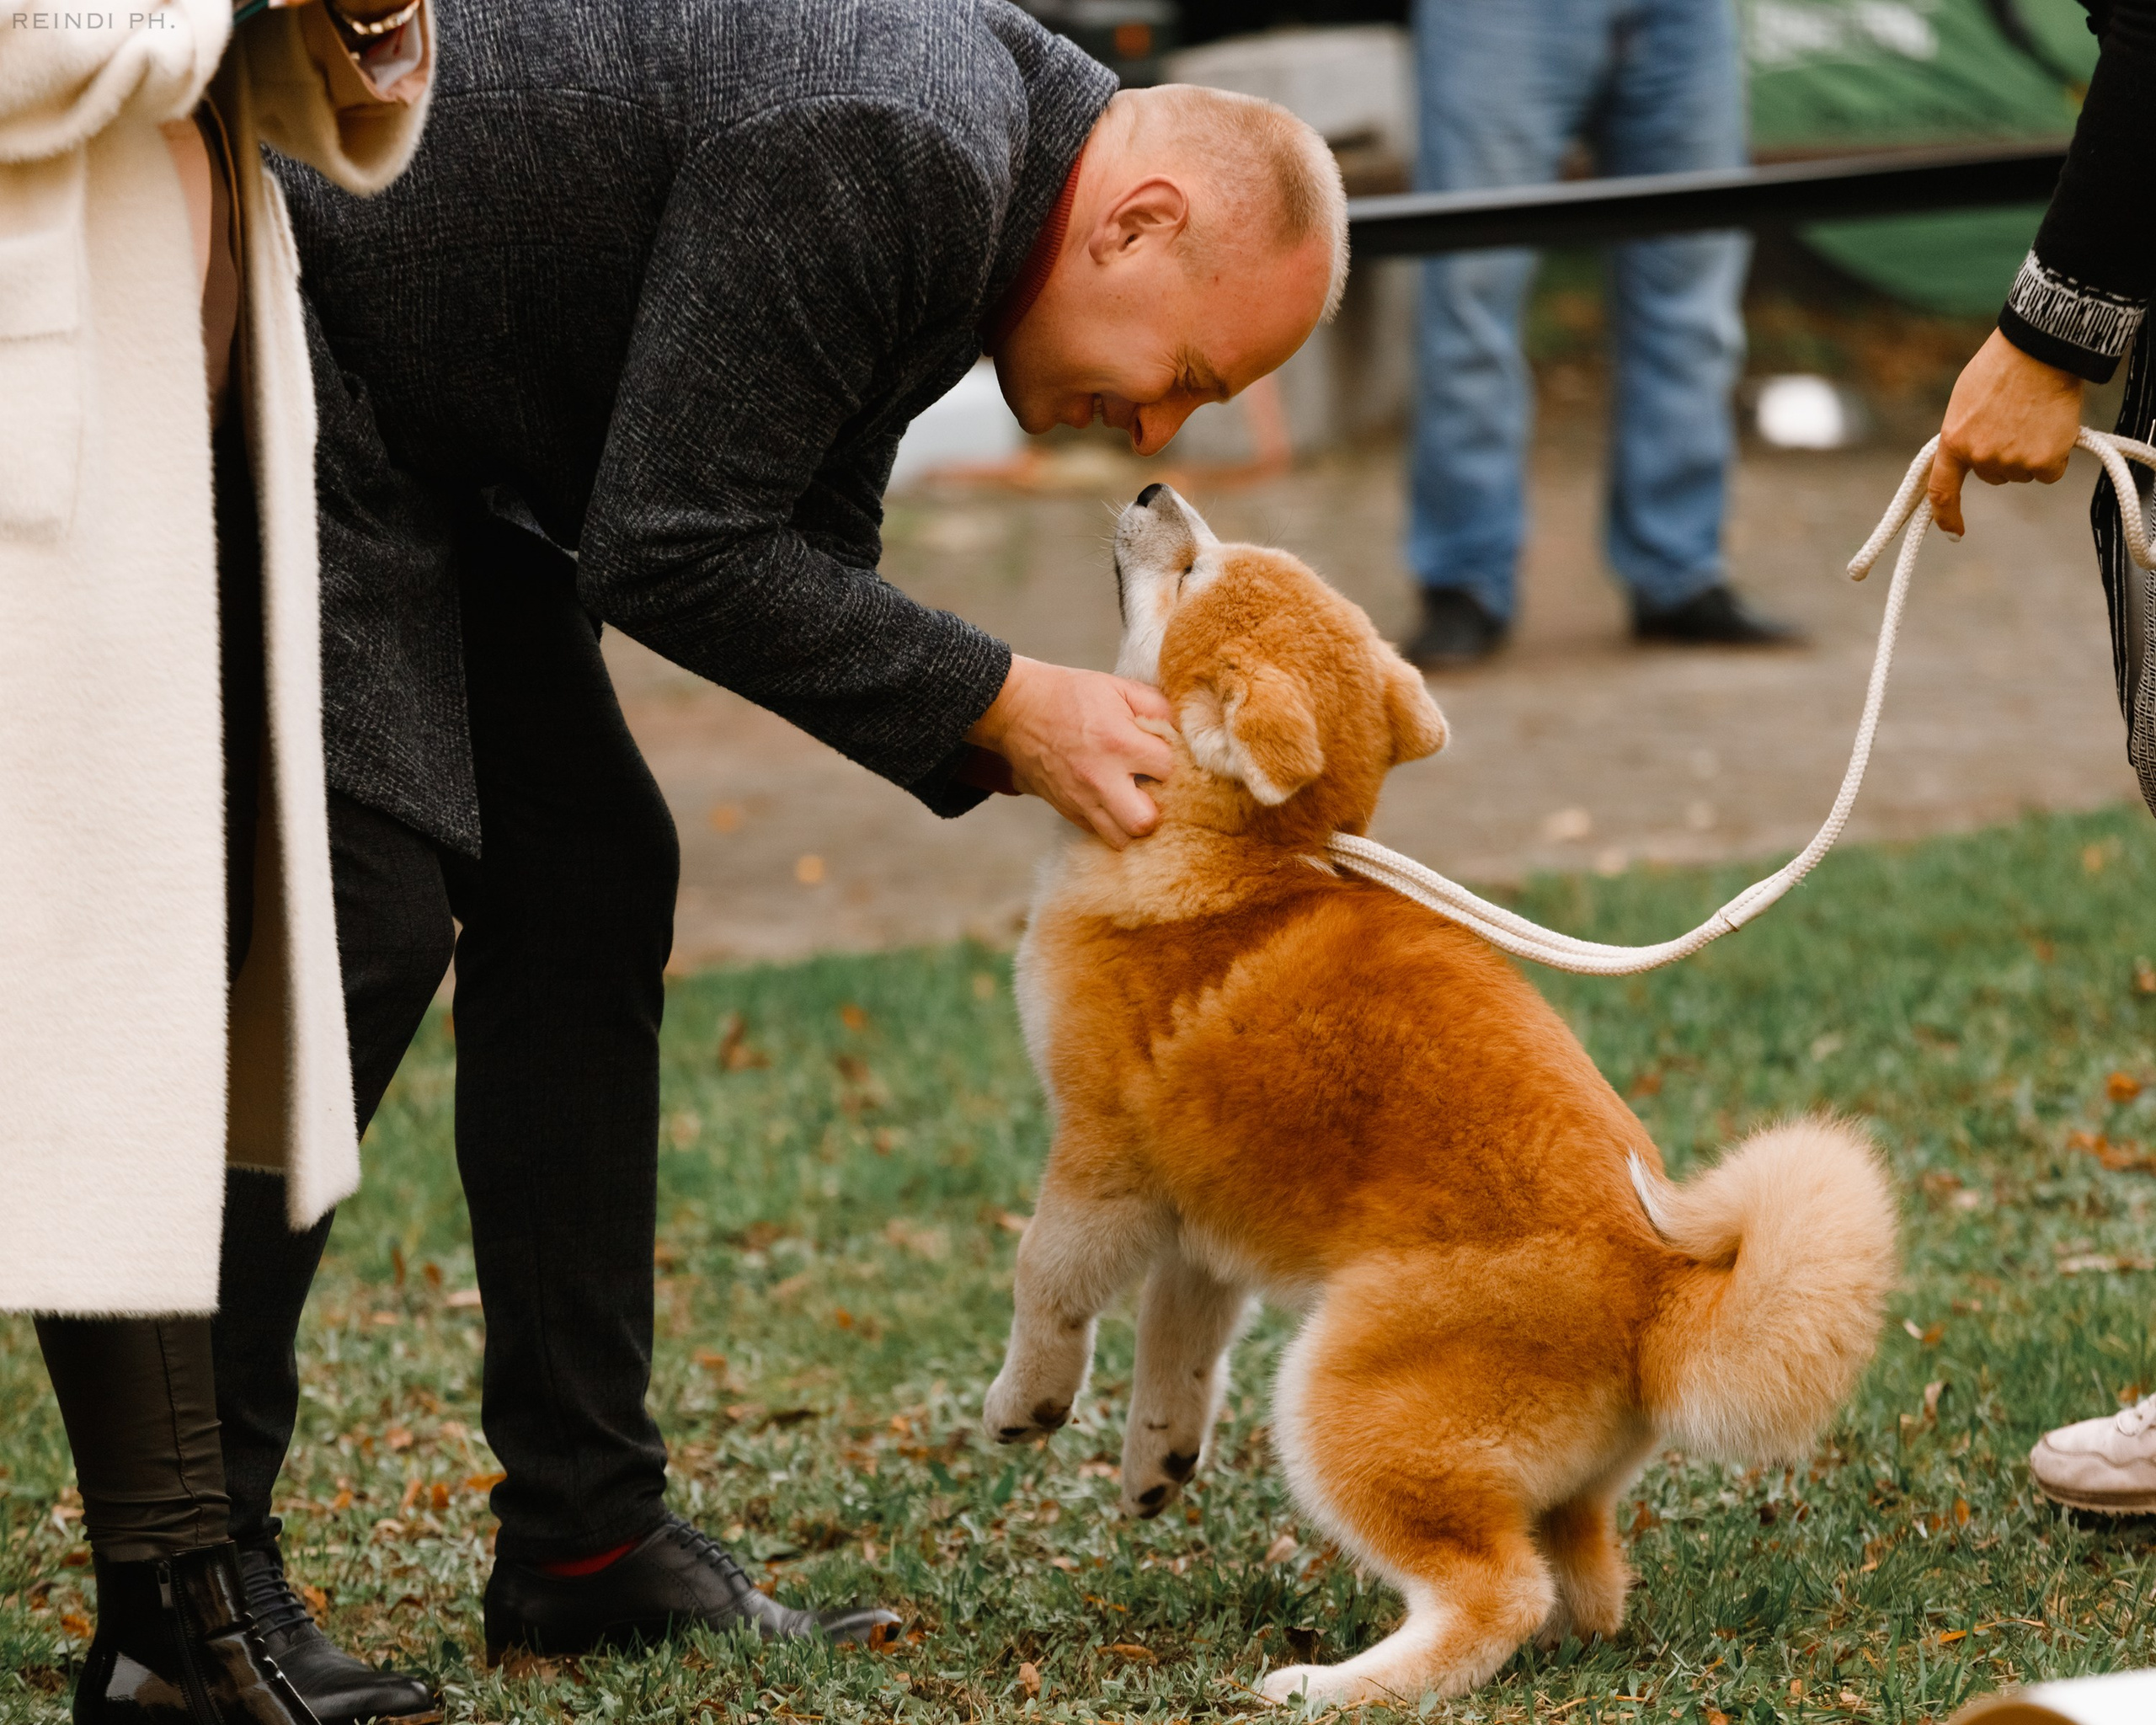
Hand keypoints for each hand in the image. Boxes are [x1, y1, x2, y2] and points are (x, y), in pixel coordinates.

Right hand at [966, 657, 1176, 846]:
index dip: (1173, 762)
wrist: (1017, 709)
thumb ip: (1157, 707)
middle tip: (1154, 789)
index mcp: (1117, 742)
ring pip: (1121, 839)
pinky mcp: (1066, 810)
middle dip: (1158, 808)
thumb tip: (1183, 730)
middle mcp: (1099, 778)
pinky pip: (1097, 834)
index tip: (1164, 755)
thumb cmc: (1070, 695)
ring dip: (1133, 822)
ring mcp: (1080, 799)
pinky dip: (1110, 823)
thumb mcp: (1117, 687)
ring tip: (1134, 800)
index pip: (1168, 769)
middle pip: (1145, 822)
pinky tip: (1113, 802)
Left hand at [1927, 328, 2084, 536]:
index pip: (1941, 490)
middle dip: (2004, 456)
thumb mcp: (1965, 402)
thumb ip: (1964, 435)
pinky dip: (2054, 456)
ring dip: (2029, 453)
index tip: (1953, 532)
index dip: (1946, 515)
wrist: (2041, 349)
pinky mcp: (2045, 462)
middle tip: (2016, 420)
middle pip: (1994, 476)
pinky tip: (2054, 427)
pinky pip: (2049, 473)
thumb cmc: (2002, 368)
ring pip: (2022, 473)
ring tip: (2034, 417)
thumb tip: (1969, 456)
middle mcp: (1980, 458)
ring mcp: (2013, 462)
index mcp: (1954, 442)